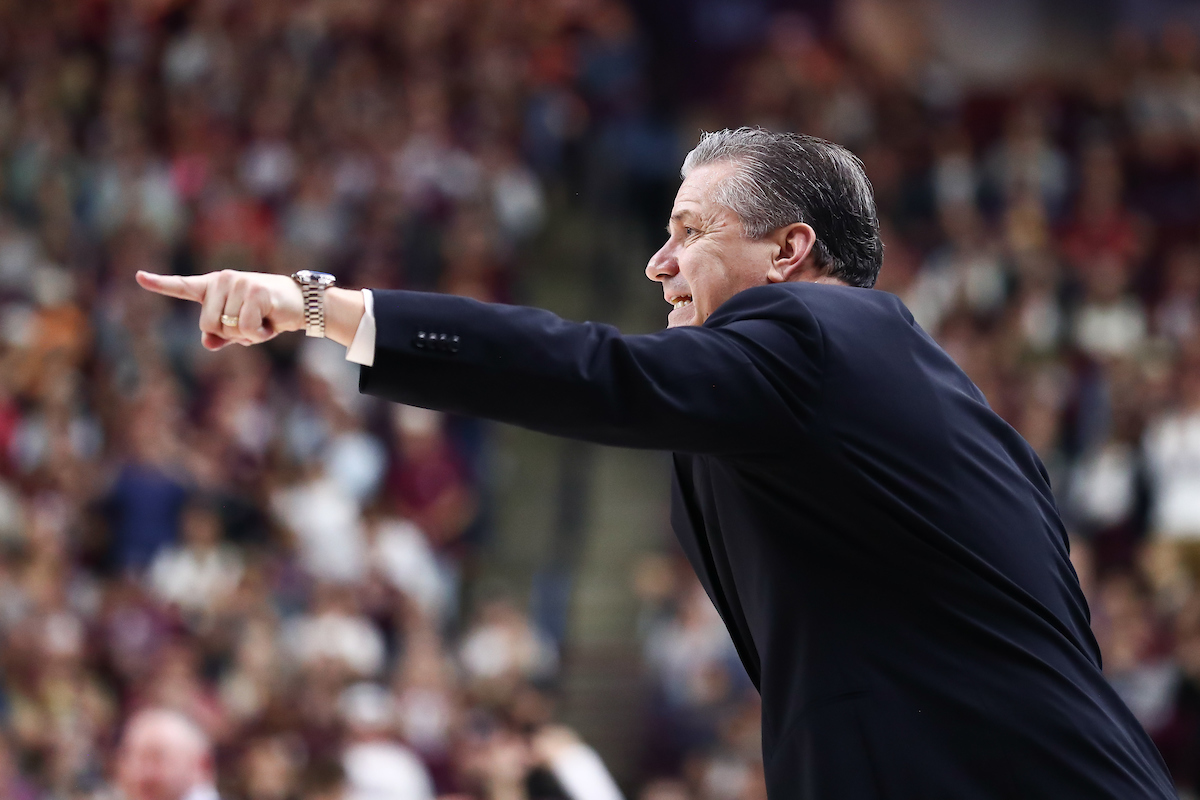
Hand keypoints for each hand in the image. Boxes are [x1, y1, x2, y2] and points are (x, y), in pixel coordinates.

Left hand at [136, 270, 303, 350]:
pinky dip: (258, 334)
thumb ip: (222, 336)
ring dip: (247, 335)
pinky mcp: (255, 292)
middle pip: (207, 324)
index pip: (183, 286)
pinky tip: (270, 325)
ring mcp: (239, 283)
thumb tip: (208, 342)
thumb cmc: (270, 315)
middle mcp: (223, 280)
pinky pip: (245, 327)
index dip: (160, 284)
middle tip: (251, 326)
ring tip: (263, 322)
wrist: (303, 305)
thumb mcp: (242, 329)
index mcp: (215, 286)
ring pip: (227, 327)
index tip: (139, 276)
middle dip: (229, 334)